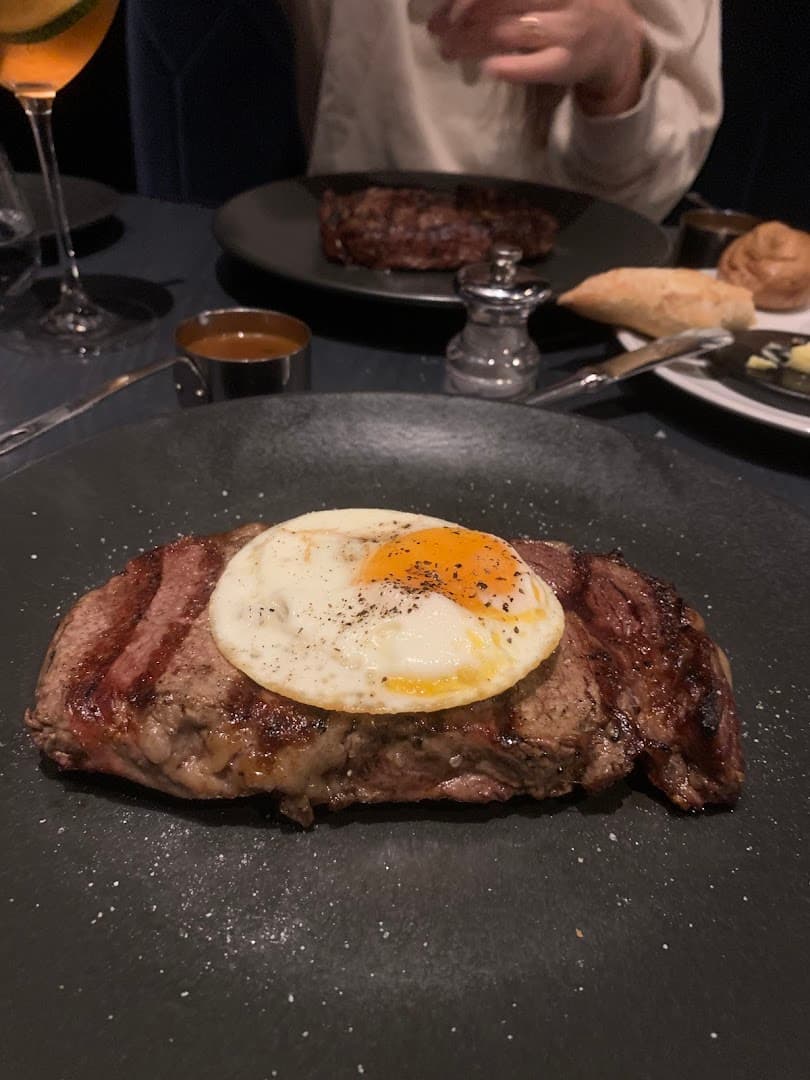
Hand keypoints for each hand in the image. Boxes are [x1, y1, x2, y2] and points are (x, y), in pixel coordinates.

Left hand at [428, 0, 644, 115]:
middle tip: (437, 26)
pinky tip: (489, 68)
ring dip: (474, 41)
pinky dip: (513, 67)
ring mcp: (567, 27)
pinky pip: (538, 65)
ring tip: (447, 49)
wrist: (613, 39)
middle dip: (465, 12)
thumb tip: (457, 2)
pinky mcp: (568, 62)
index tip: (448, 4)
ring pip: (513, 29)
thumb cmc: (566, 6)